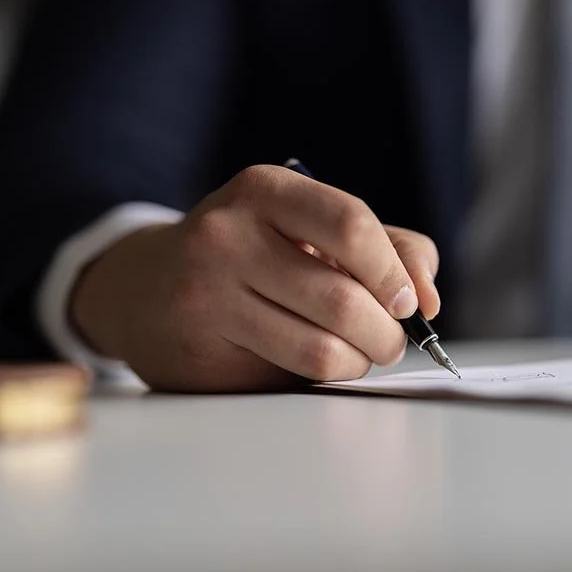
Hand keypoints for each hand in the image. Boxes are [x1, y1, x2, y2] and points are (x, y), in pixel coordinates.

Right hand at [69, 165, 440, 392]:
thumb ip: (383, 245)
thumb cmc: (246, 252)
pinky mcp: (200, 354)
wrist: (144, 287)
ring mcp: (207, 298)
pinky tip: (308, 362)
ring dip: (359, 362)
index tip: (409, 302)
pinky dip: (318, 378)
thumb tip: (428, 296)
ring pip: (320, 351)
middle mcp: (226, 237)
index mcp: (262, 191)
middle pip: (343, 300)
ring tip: (357, 354)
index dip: (394, 272)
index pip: (351, 226)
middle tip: (389, 340)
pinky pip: (288, 379)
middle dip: (387, 333)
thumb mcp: (306, 225)